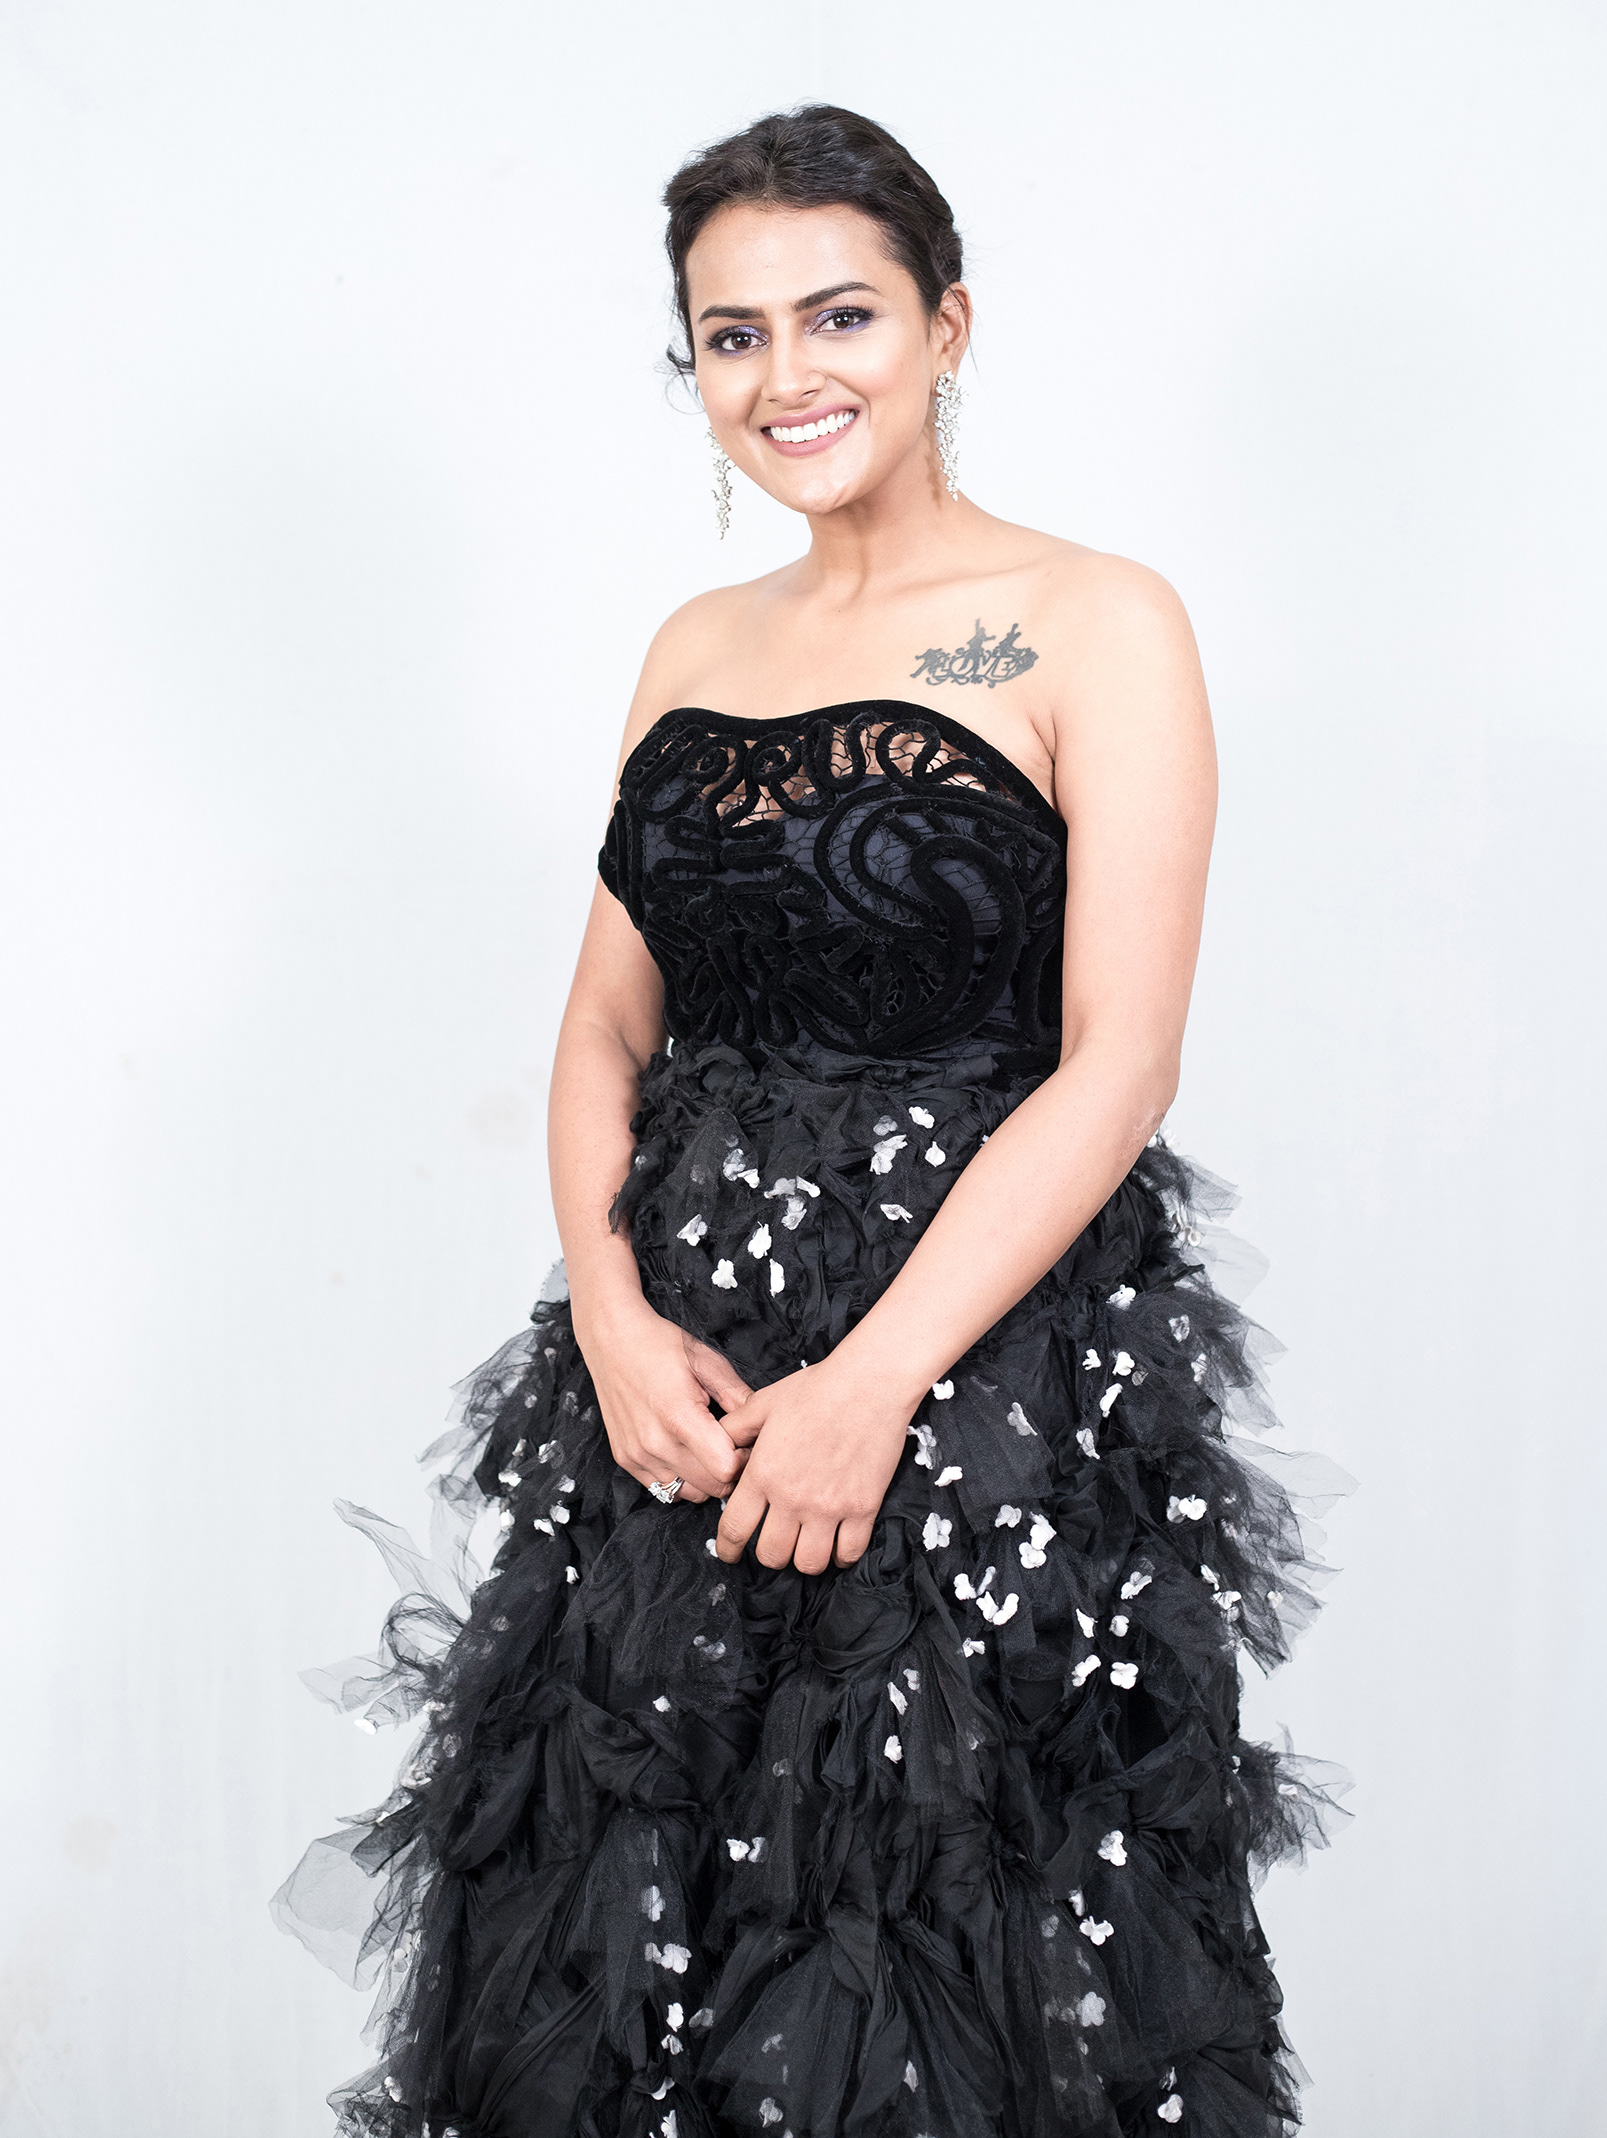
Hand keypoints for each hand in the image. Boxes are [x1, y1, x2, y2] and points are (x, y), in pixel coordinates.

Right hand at [578, 1298, 752, 1503]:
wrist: (611, 1339)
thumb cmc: (659, 1345)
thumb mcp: (707, 1361)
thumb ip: (738, 1397)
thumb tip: (762, 1426)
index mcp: (678, 1416)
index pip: (725, 1469)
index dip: (744, 1459)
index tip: (745, 1442)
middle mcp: (654, 1442)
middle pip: (711, 1487)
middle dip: (730, 1472)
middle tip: (732, 1445)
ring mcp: (637, 1454)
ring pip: (688, 1493)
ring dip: (705, 1478)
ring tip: (707, 1448)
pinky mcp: (625, 1460)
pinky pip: (663, 1489)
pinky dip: (681, 1478)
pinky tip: (684, 1451)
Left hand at [715, 1358, 911, 1572]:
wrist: (869, 1384)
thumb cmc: (815, 1389)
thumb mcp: (763, 1404)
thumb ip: (735, 1430)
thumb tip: (716, 1449)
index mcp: (763, 1474)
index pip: (735, 1529)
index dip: (728, 1548)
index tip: (730, 1553)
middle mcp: (792, 1498)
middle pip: (772, 1555)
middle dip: (768, 1554)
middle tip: (774, 1542)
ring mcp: (830, 1507)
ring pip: (809, 1563)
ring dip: (804, 1559)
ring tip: (806, 1545)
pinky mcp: (862, 1508)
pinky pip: (849, 1554)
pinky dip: (841, 1557)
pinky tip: (837, 1545)